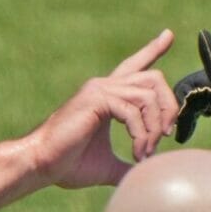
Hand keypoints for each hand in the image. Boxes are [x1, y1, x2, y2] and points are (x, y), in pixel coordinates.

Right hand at [29, 29, 177, 188]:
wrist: (41, 165)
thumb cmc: (68, 165)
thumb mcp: (109, 165)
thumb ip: (129, 164)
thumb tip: (146, 176)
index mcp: (107, 96)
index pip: (134, 66)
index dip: (152, 50)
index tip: (168, 35)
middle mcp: (104, 86)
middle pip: (153, 79)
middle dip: (168, 107)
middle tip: (167, 136)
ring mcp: (99, 90)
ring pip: (148, 95)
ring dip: (155, 127)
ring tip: (146, 153)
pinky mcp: (96, 99)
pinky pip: (132, 111)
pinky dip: (141, 134)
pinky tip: (137, 153)